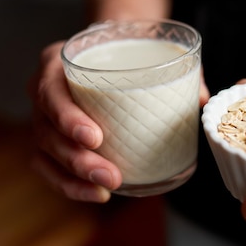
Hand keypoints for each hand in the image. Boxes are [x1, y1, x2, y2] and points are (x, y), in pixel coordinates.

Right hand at [28, 40, 210, 202]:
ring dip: (74, 177)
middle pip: (47, 129)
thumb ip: (175, 70)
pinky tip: (98, 193)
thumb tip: (202, 100)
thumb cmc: (126, 54)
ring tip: (107, 187)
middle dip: (77, 159)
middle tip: (111, 175)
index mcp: (57, 62)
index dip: (68, 117)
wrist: (110, 52)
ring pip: (44, 153)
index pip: (51, 91)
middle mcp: (44, 90)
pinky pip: (48, 168)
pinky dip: (70, 185)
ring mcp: (43, 117)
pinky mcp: (49, 140)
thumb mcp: (147, 52)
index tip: (96, 137)